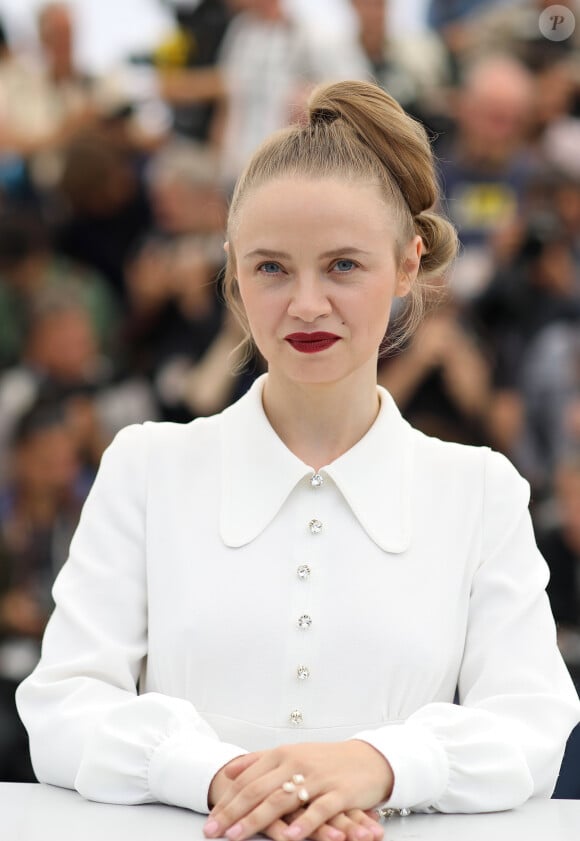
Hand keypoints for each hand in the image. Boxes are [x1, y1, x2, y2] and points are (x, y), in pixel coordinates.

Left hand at [204, 741, 392, 840]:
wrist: (369, 758)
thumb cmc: (325, 760)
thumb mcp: (291, 754)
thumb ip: (259, 761)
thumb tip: (230, 770)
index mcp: (282, 754)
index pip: (248, 779)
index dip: (227, 800)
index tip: (209, 819)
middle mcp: (296, 763)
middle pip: (258, 789)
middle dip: (232, 812)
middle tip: (212, 831)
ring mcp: (317, 777)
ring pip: (282, 799)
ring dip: (256, 819)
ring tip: (236, 835)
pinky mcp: (340, 792)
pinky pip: (319, 809)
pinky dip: (304, 823)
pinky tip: (290, 837)